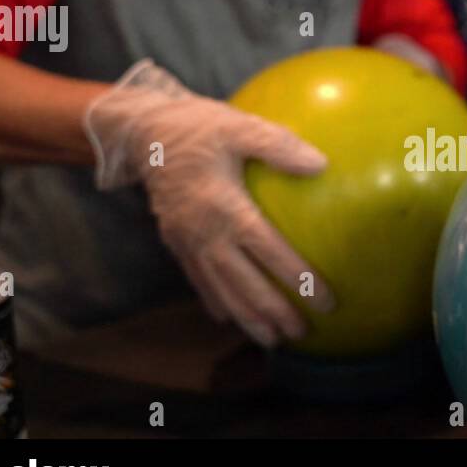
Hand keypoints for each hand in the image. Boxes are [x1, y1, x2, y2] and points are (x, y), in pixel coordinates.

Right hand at [84, 60, 333, 346]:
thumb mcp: (239, 126)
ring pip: (220, 290)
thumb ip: (279, 146)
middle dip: (273, 312)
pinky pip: (198, 280)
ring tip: (271, 340)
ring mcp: (187, 241)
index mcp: (223, 206)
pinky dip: (216, 302)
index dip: (297, 277)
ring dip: (246, 317)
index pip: (268, 251)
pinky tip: (230, 318)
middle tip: (301, 334)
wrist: (142, 132)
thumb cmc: (198, 126)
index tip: (325, 299)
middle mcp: (204, 232)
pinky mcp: (175, 242)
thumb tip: (321, 164)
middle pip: (243, 283)